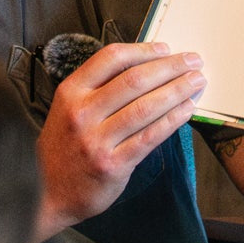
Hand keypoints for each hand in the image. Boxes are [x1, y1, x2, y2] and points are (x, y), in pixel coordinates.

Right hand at [33, 42, 205, 240]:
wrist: (46, 193)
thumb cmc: (65, 146)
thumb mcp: (68, 109)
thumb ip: (98, 89)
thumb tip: (146, 68)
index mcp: (71, 91)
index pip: (111, 58)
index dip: (143, 50)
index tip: (166, 49)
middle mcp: (82, 112)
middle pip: (134, 80)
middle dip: (169, 67)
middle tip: (193, 61)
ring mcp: (96, 140)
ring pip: (145, 107)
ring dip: (177, 90)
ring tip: (197, 82)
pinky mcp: (112, 165)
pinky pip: (149, 137)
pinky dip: (172, 120)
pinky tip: (187, 110)